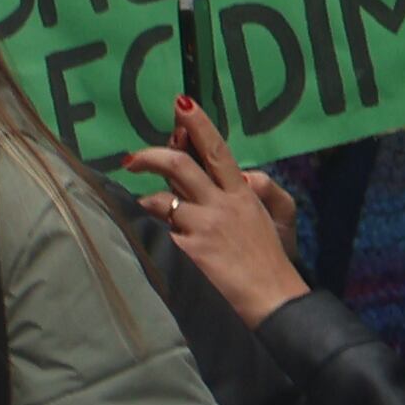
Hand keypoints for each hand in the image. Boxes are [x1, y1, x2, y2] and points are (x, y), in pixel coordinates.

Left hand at [121, 96, 309, 325]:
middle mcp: (221, 204)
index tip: (181, 103)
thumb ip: (256, 191)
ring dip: (145, 204)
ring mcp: (203, 227)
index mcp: (241, 195)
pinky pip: (156, 234)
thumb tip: (247, 173)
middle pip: (179, 165)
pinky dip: (146, 235)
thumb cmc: (268, 263)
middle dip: (150, 155)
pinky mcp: (188, 252)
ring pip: (160, 200)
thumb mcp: (270, 220)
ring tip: (141, 215)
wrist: (273, 301)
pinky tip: (143, 245)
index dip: (198, 124)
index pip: (217, 151)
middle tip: (131, 159)